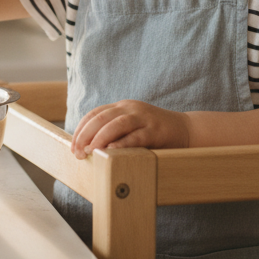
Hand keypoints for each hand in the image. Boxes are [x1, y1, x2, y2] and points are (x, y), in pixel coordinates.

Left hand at [70, 100, 189, 158]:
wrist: (186, 130)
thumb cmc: (154, 133)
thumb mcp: (131, 127)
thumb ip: (113, 132)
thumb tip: (87, 149)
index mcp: (122, 107)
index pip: (95, 114)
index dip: (81, 129)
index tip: (73, 146)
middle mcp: (131, 109)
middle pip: (101, 118)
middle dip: (86, 135)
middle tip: (77, 152)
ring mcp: (144, 118)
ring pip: (116, 124)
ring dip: (100, 138)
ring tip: (90, 151)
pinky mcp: (155, 130)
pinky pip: (136, 136)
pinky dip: (122, 143)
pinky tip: (111, 151)